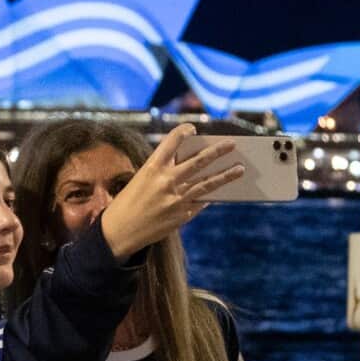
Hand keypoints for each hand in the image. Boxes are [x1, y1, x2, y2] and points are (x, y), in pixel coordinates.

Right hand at [99, 124, 242, 259]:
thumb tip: (190, 166)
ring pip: (207, 183)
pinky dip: (211, 194)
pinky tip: (221, 190)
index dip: (183, 132)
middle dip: (217, 152)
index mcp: (152, 168)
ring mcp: (176, 199)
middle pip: (198, 161)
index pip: (171, 141)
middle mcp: (166, 181)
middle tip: (232, 144)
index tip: (192, 128)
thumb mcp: (141, 180)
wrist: (119, 232)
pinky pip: (202, 200)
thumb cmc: (127, 203)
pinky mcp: (182, 214)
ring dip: (225, 175)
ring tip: (240, 168)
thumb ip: (163, 172)